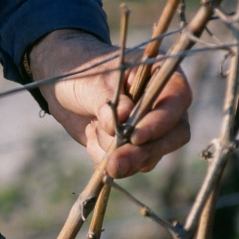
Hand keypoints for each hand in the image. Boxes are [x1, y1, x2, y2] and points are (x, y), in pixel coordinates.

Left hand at [29, 29, 191, 177]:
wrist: (60, 87)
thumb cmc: (81, 73)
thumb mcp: (92, 82)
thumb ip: (109, 101)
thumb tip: (124, 121)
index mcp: (162, 75)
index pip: (177, 100)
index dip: (161, 122)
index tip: (136, 137)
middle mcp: (163, 104)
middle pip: (173, 136)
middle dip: (143, 153)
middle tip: (116, 164)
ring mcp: (150, 128)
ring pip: (150, 155)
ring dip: (120, 155)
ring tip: (93, 131)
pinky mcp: (133, 147)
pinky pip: (128, 164)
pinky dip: (106, 158)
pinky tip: (90, 135)